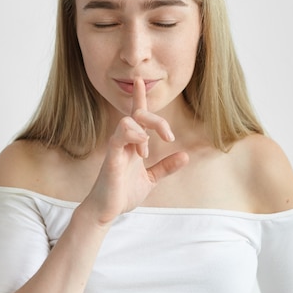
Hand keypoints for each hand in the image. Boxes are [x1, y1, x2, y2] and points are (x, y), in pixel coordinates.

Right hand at [81, 78, 188, 225]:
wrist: (107, 211)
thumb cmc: (123, 192)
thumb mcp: (151, 178)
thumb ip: (165, 166)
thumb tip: (185, 155)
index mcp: (133, 143)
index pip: (137, 115)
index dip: (140, 98)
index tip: (141, 81)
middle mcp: (123, 142)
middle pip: (137, 115)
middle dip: (155, 118)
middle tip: (168, 136)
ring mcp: (116, 149)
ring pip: (126, 122)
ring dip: (143, 130)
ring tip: (146, 151)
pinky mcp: (111, 159)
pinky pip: (118, 138)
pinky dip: (133, 138)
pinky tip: (141, 151)